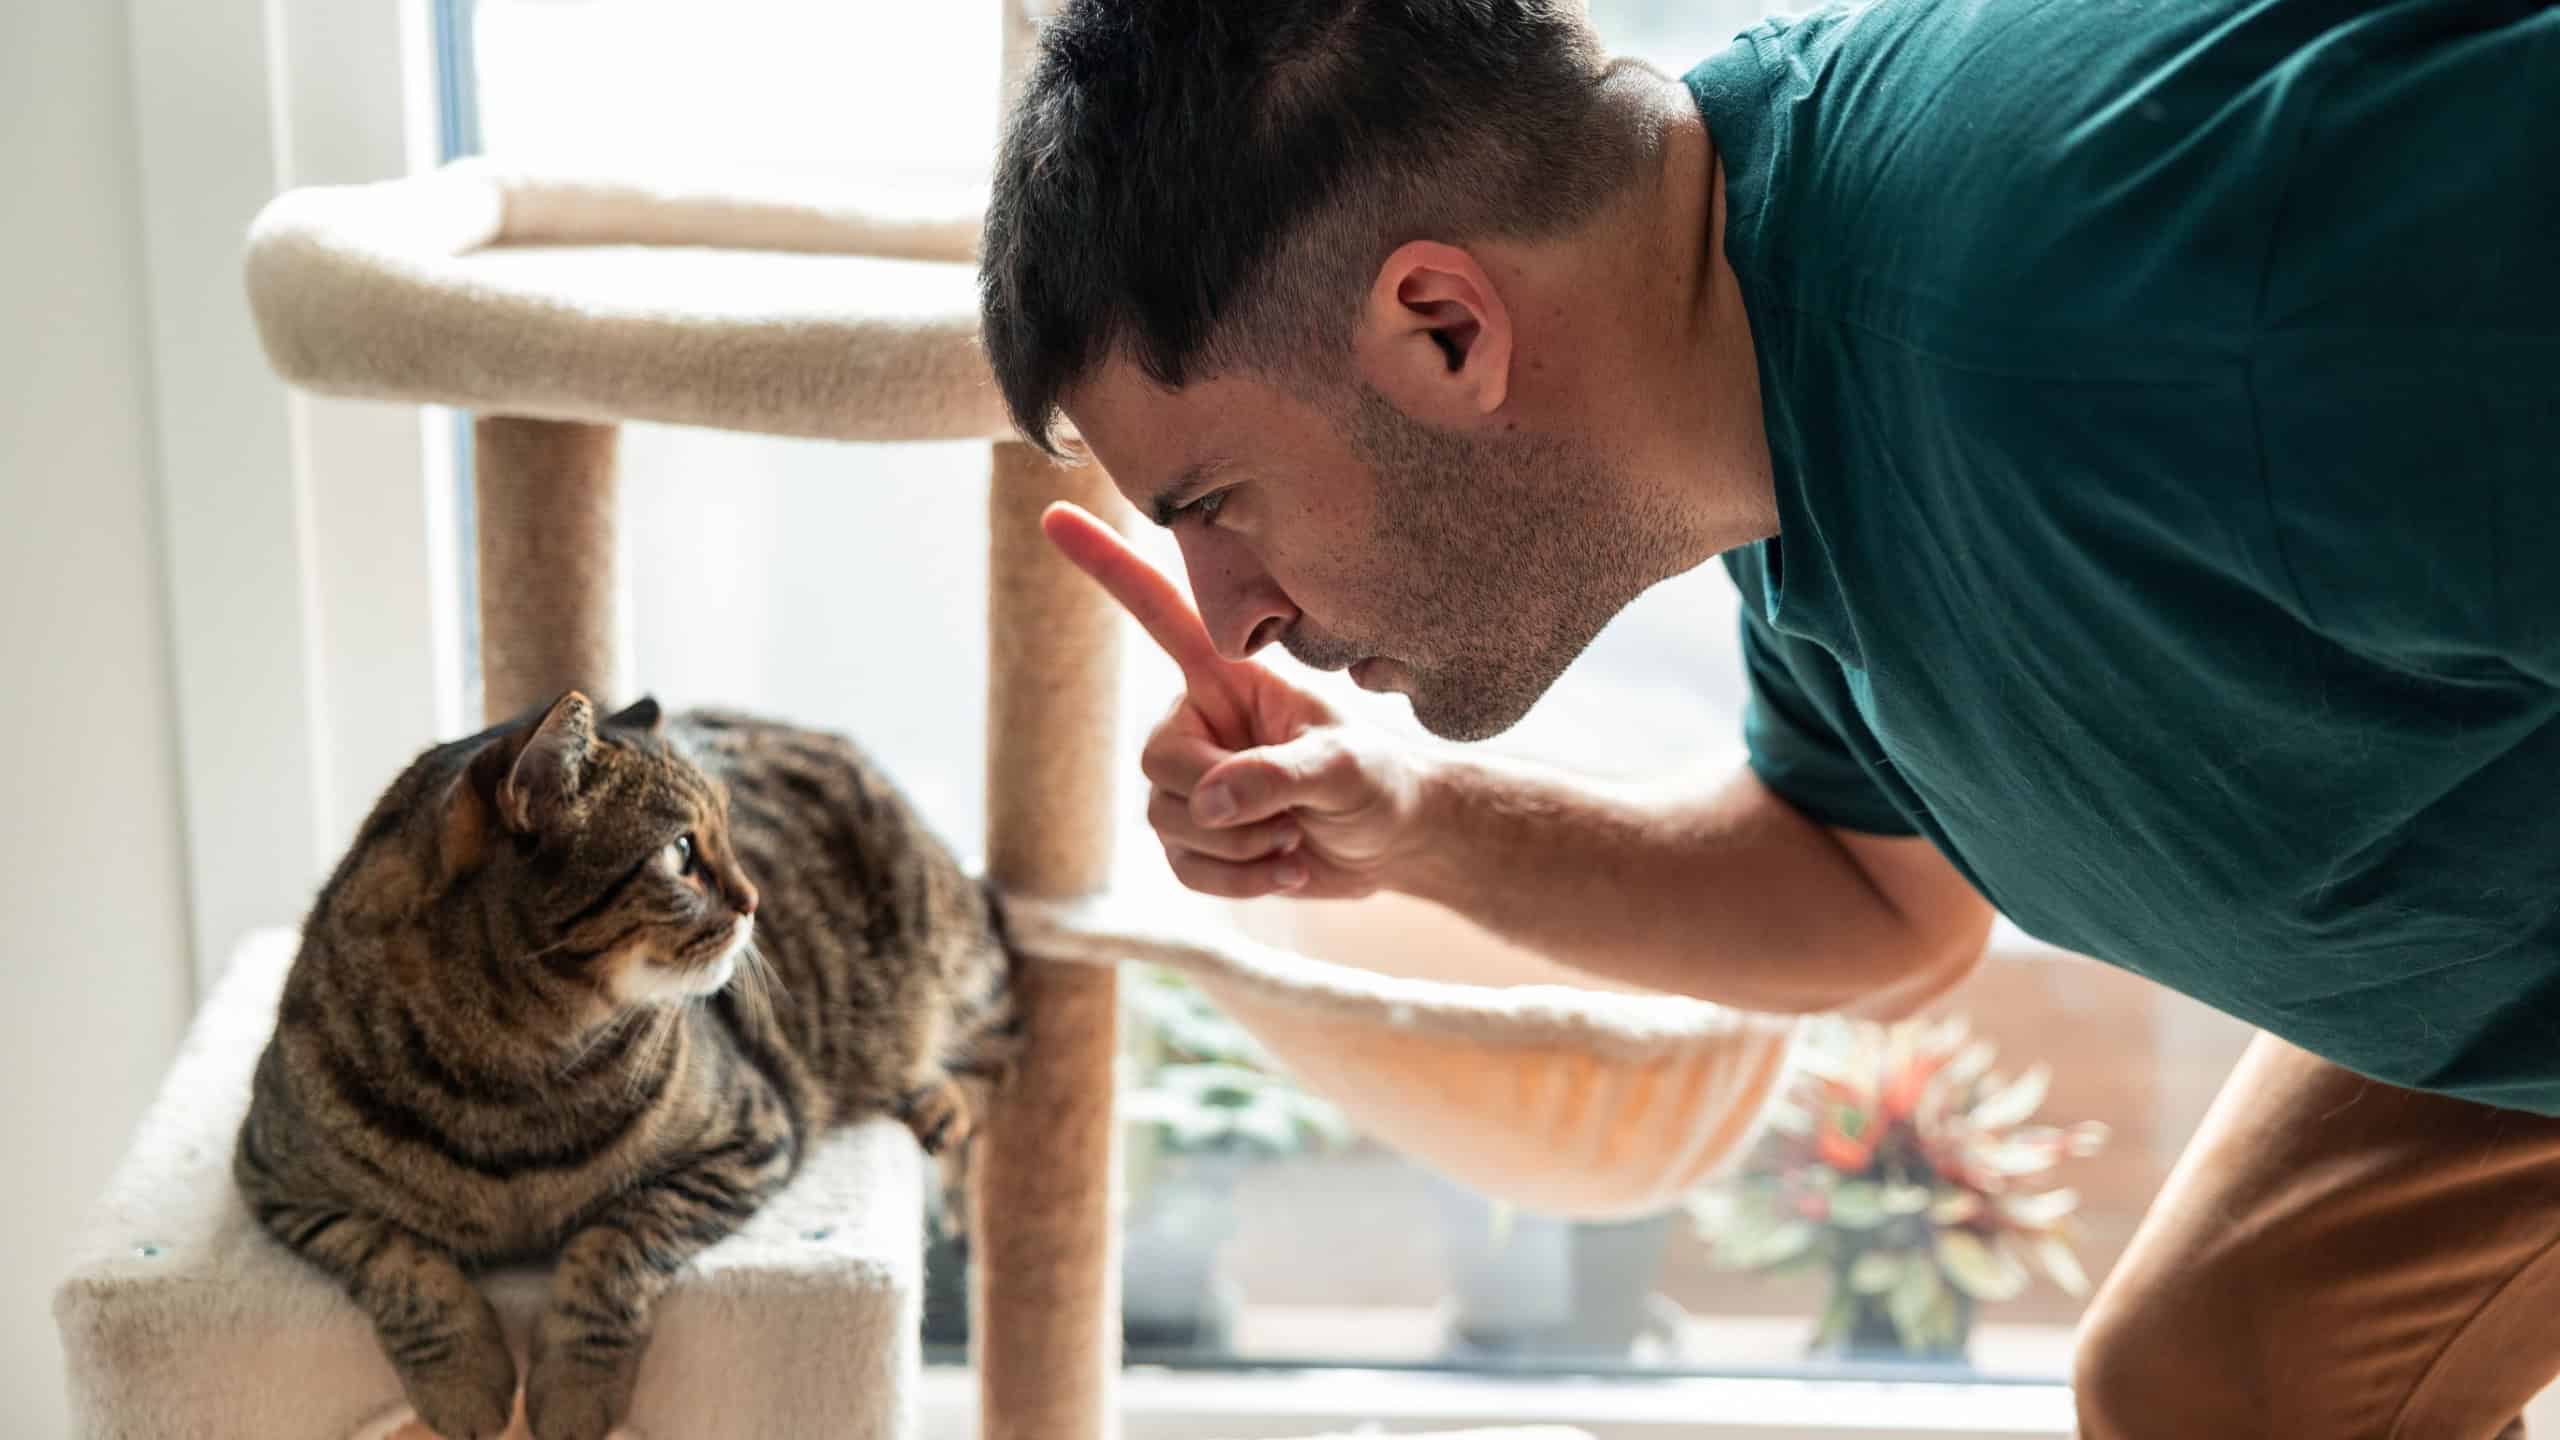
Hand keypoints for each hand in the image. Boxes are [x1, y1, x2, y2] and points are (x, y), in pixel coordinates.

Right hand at [1042, 502, 1425, 899]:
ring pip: (1166, 824)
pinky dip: (1239, 884)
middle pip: (1157, 762)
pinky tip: (1290, 872)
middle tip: (1291, 813)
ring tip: (1296, 838)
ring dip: (1240, 850)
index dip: (1107, 569)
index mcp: (1230, 676)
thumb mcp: (1343, 769)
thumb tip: (1206, 804)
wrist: (1397, 843)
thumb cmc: (1379, 781)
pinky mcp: (1198, 839)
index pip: (1160, 616)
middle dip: (1222, 803)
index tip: (1054, 514)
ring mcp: (1194, 782)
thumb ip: (1277, 776)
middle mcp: (1200, 722)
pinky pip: (1183, 869)